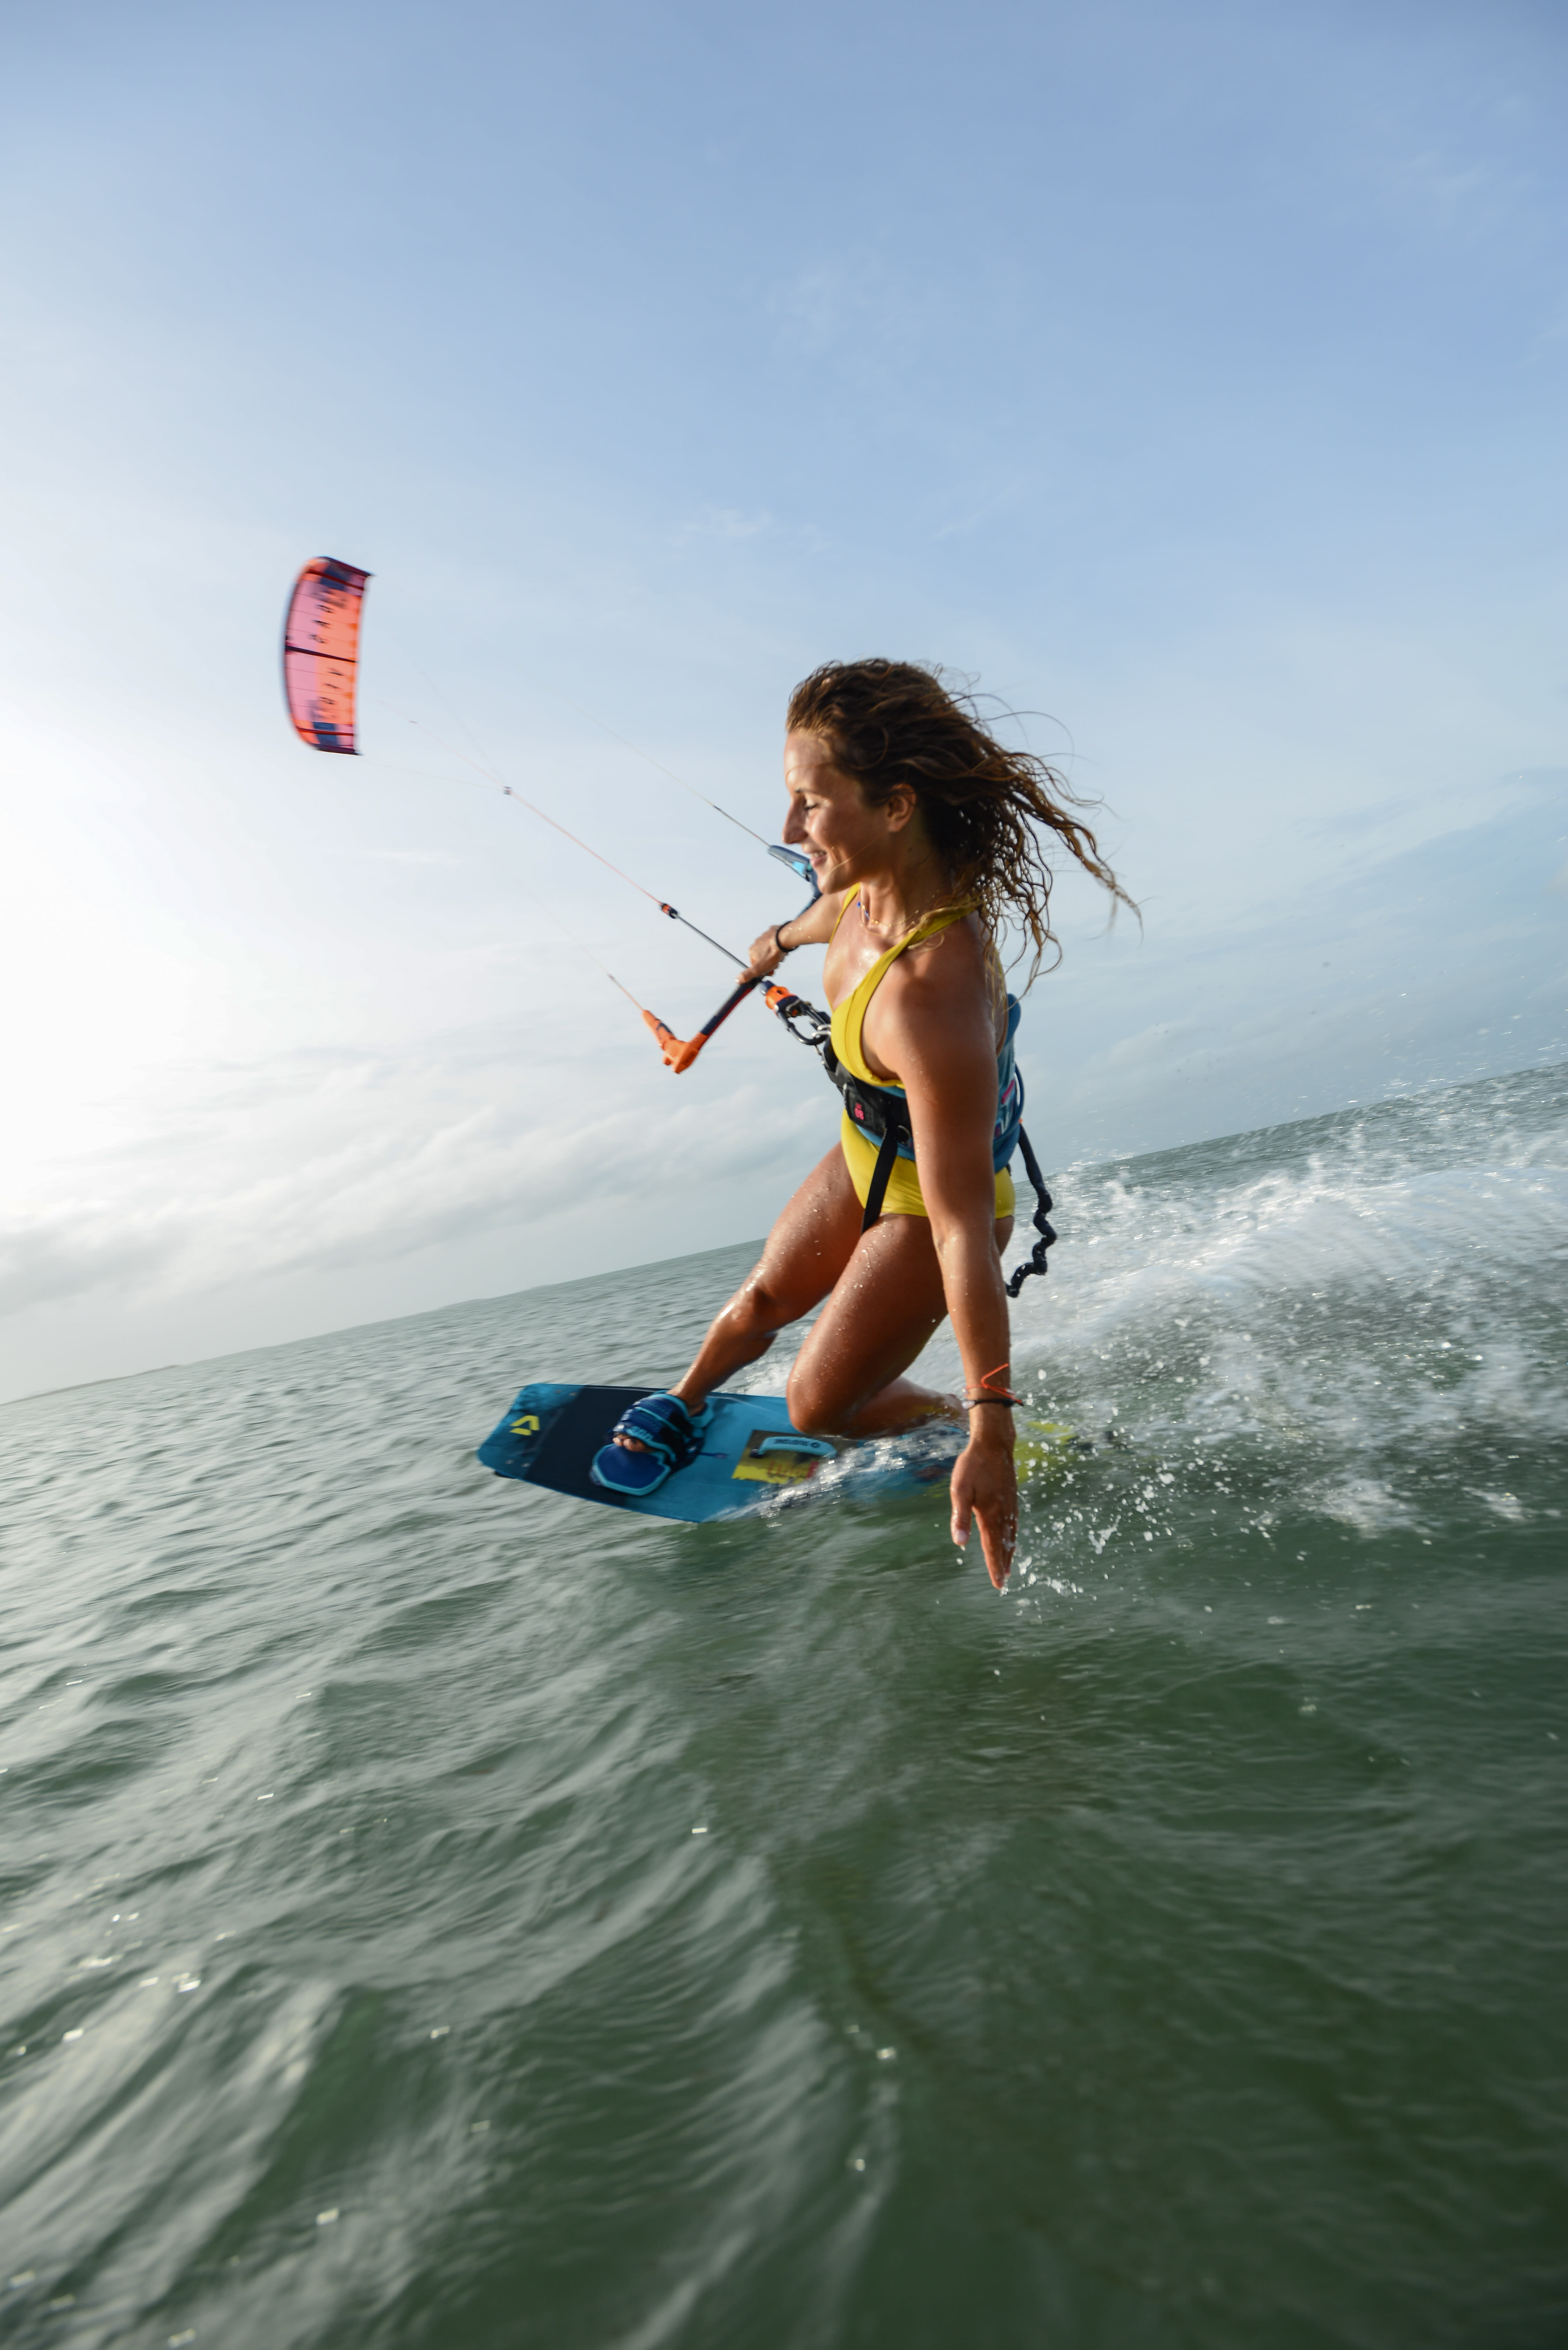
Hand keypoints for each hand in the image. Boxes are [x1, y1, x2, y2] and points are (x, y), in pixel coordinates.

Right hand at [745, 923, 788, 980]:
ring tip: (780, 956)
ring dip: (775, 955)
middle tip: (776, 963)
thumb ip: (748, 975)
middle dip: (770, 962)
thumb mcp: (758, 968)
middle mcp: (756, 943)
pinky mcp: (773, 933)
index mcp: (751, 951)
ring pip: (770, 950)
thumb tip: (737, 980)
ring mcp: (765, 937)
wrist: (783, 939)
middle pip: (763, 957)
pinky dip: (779, 947)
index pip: (756, 964)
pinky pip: (775, 942)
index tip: (770, 971)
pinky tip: (782, 949)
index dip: (764, 970)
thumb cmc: (771, 953)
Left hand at [949, 1422, 1016, 1589]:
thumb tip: (960, 1543)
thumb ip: (961, 1517)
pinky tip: (1011, 1537)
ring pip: (1011, 1534)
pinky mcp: (1011, 1497)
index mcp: (989, 1514)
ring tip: (1008, 1565)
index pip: (992, 1547)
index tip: (997, 1584)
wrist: (994, 1444)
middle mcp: (1003, 1513)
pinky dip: (1013, 1536)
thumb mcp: (960, 1490)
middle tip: (1003, 1581)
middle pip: (1004, 1544)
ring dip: (1009, 1552)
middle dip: (1002, 1563)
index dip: (994, 1566)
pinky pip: (1014, 1523)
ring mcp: (1010, 1505)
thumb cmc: (973, 1466)